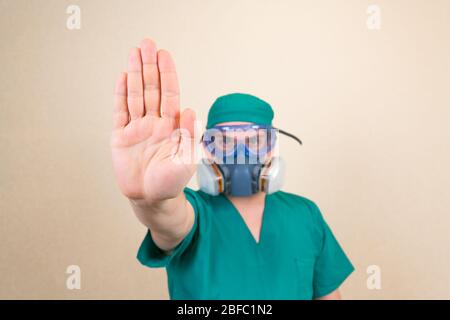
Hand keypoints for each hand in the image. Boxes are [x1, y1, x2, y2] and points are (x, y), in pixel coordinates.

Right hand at [111, 39, 195, 204]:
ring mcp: (137, 128)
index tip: (164, 55)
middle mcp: (155, 122)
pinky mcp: (121, 136)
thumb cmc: (172, 182)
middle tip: (147, 43)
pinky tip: (123, 77)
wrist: (151, 199)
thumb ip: (189, 135)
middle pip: (152, 89)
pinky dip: (121, 94)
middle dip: (149, 66)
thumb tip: (191, 109)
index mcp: (172, 126)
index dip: (167, 74)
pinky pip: (120, 111)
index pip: (170, 94)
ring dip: (135, 74)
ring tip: (134, 52)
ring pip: (136, 95)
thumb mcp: (187, 160)